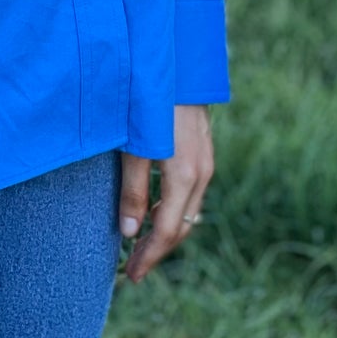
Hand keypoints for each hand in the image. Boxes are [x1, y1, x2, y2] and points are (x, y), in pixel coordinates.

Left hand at [118, 103, 213, 284]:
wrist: (178, 61)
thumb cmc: (150, 101)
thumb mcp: (135, 147)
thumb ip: (134, 190)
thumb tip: (130, 233)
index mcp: (185, 176)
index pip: (167, 232)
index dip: (149, 257)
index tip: (131, 276)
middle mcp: (202, 173)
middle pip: (182, 226)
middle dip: (157, 249)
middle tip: (132, 267)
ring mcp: (206, 160)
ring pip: (188, 210)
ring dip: (166, 229)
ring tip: (140, 242)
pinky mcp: (203, 148)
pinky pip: (191, 191)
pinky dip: (173, 208)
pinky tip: (155, 207)